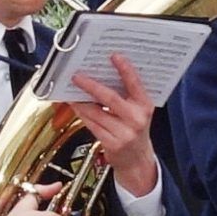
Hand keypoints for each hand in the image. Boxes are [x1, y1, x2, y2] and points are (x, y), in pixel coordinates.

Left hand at [69, 54, 158, 196]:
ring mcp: (124, 133)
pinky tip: (76, 105)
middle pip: (110, 98)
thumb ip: (127, 95)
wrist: (137, 160)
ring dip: (80, 100)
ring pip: (96, 112)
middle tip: (77, 76)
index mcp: (145, 106)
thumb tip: (103, 73)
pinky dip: (81, 113)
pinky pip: (91, 124)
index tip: (114, 56)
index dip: (125, 69)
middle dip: (91, 85)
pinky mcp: (111, 143)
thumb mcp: (139, 111)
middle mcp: (136, 119)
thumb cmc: (136, 130)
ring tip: (71, 90)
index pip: (135, 84)